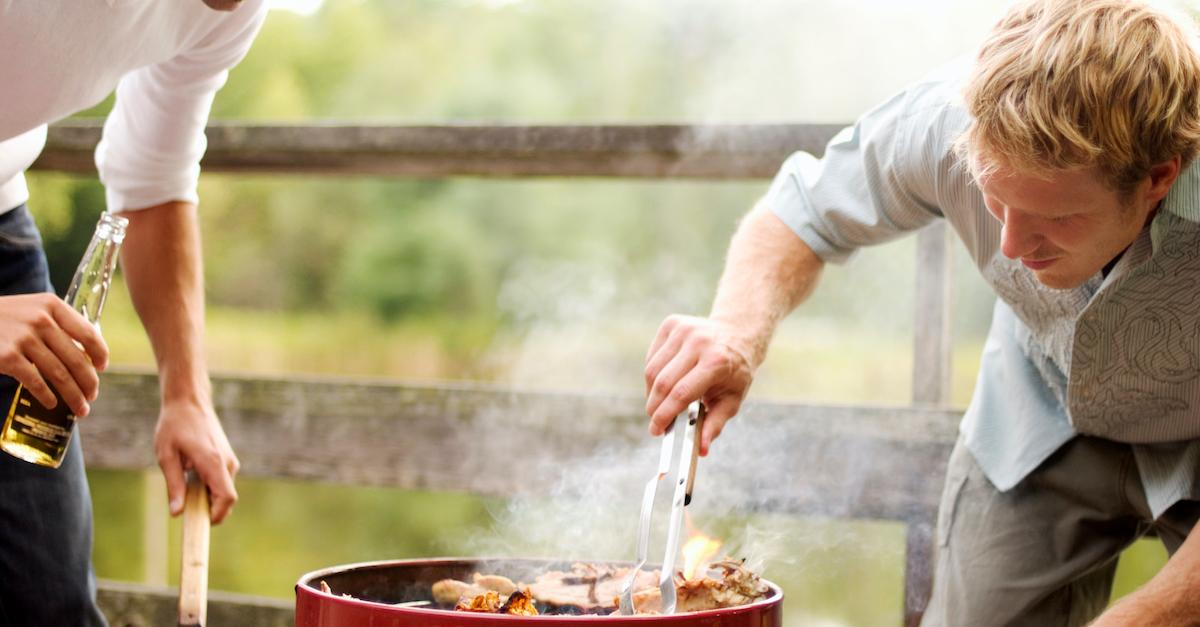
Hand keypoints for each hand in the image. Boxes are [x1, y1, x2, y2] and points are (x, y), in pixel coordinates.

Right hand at [0, 293, 107, 415]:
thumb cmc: (4, 317)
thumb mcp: (33, 309)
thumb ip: (57, 324)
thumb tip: (87, 355)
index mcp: (52, 305)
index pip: (88, 333)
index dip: (99, 353)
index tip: (102, 367)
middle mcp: (41, 320)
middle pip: (76, 359)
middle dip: (89, 382)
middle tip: (92, 396)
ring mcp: (24, 338)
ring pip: (60, 374)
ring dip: (74, 395)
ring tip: (80, 408)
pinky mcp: (8, 356)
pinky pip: (35, 381)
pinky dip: (47, 396)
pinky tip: (52, 403)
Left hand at [154, 398, 239, 523]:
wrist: (189, 401)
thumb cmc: (174, 426)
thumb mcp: (166, 456)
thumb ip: (174, 485)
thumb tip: (177, 513)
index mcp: (213, 462)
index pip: (227, 497)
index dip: (217, 515)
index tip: (199, 524)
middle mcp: (227, 462)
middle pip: (228, 499)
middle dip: (211, 511)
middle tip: (187, 510)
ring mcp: (230, 460)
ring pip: (225, 491)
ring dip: (209, 499)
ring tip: (186, 488)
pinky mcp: (227, 458)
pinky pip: (223, 481)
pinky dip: (210, 489)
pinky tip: (192, 478)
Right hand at [644, 314, 754, 454]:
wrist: (738, 333)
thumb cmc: (735, 372)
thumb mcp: (733, 399)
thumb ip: (715, 424)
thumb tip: (702, 450)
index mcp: (717, 362)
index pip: (681, 393)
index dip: (665, 415)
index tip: (656, 431)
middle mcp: (699, 342)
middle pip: (663, 382)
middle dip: (654, 407)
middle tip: (654, 423)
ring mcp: (683, 330)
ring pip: (652, 369)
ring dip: (651, 393)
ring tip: (659, 405)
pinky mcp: (671, 323)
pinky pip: (652, 357)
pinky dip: (652, 376)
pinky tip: (662, 384)